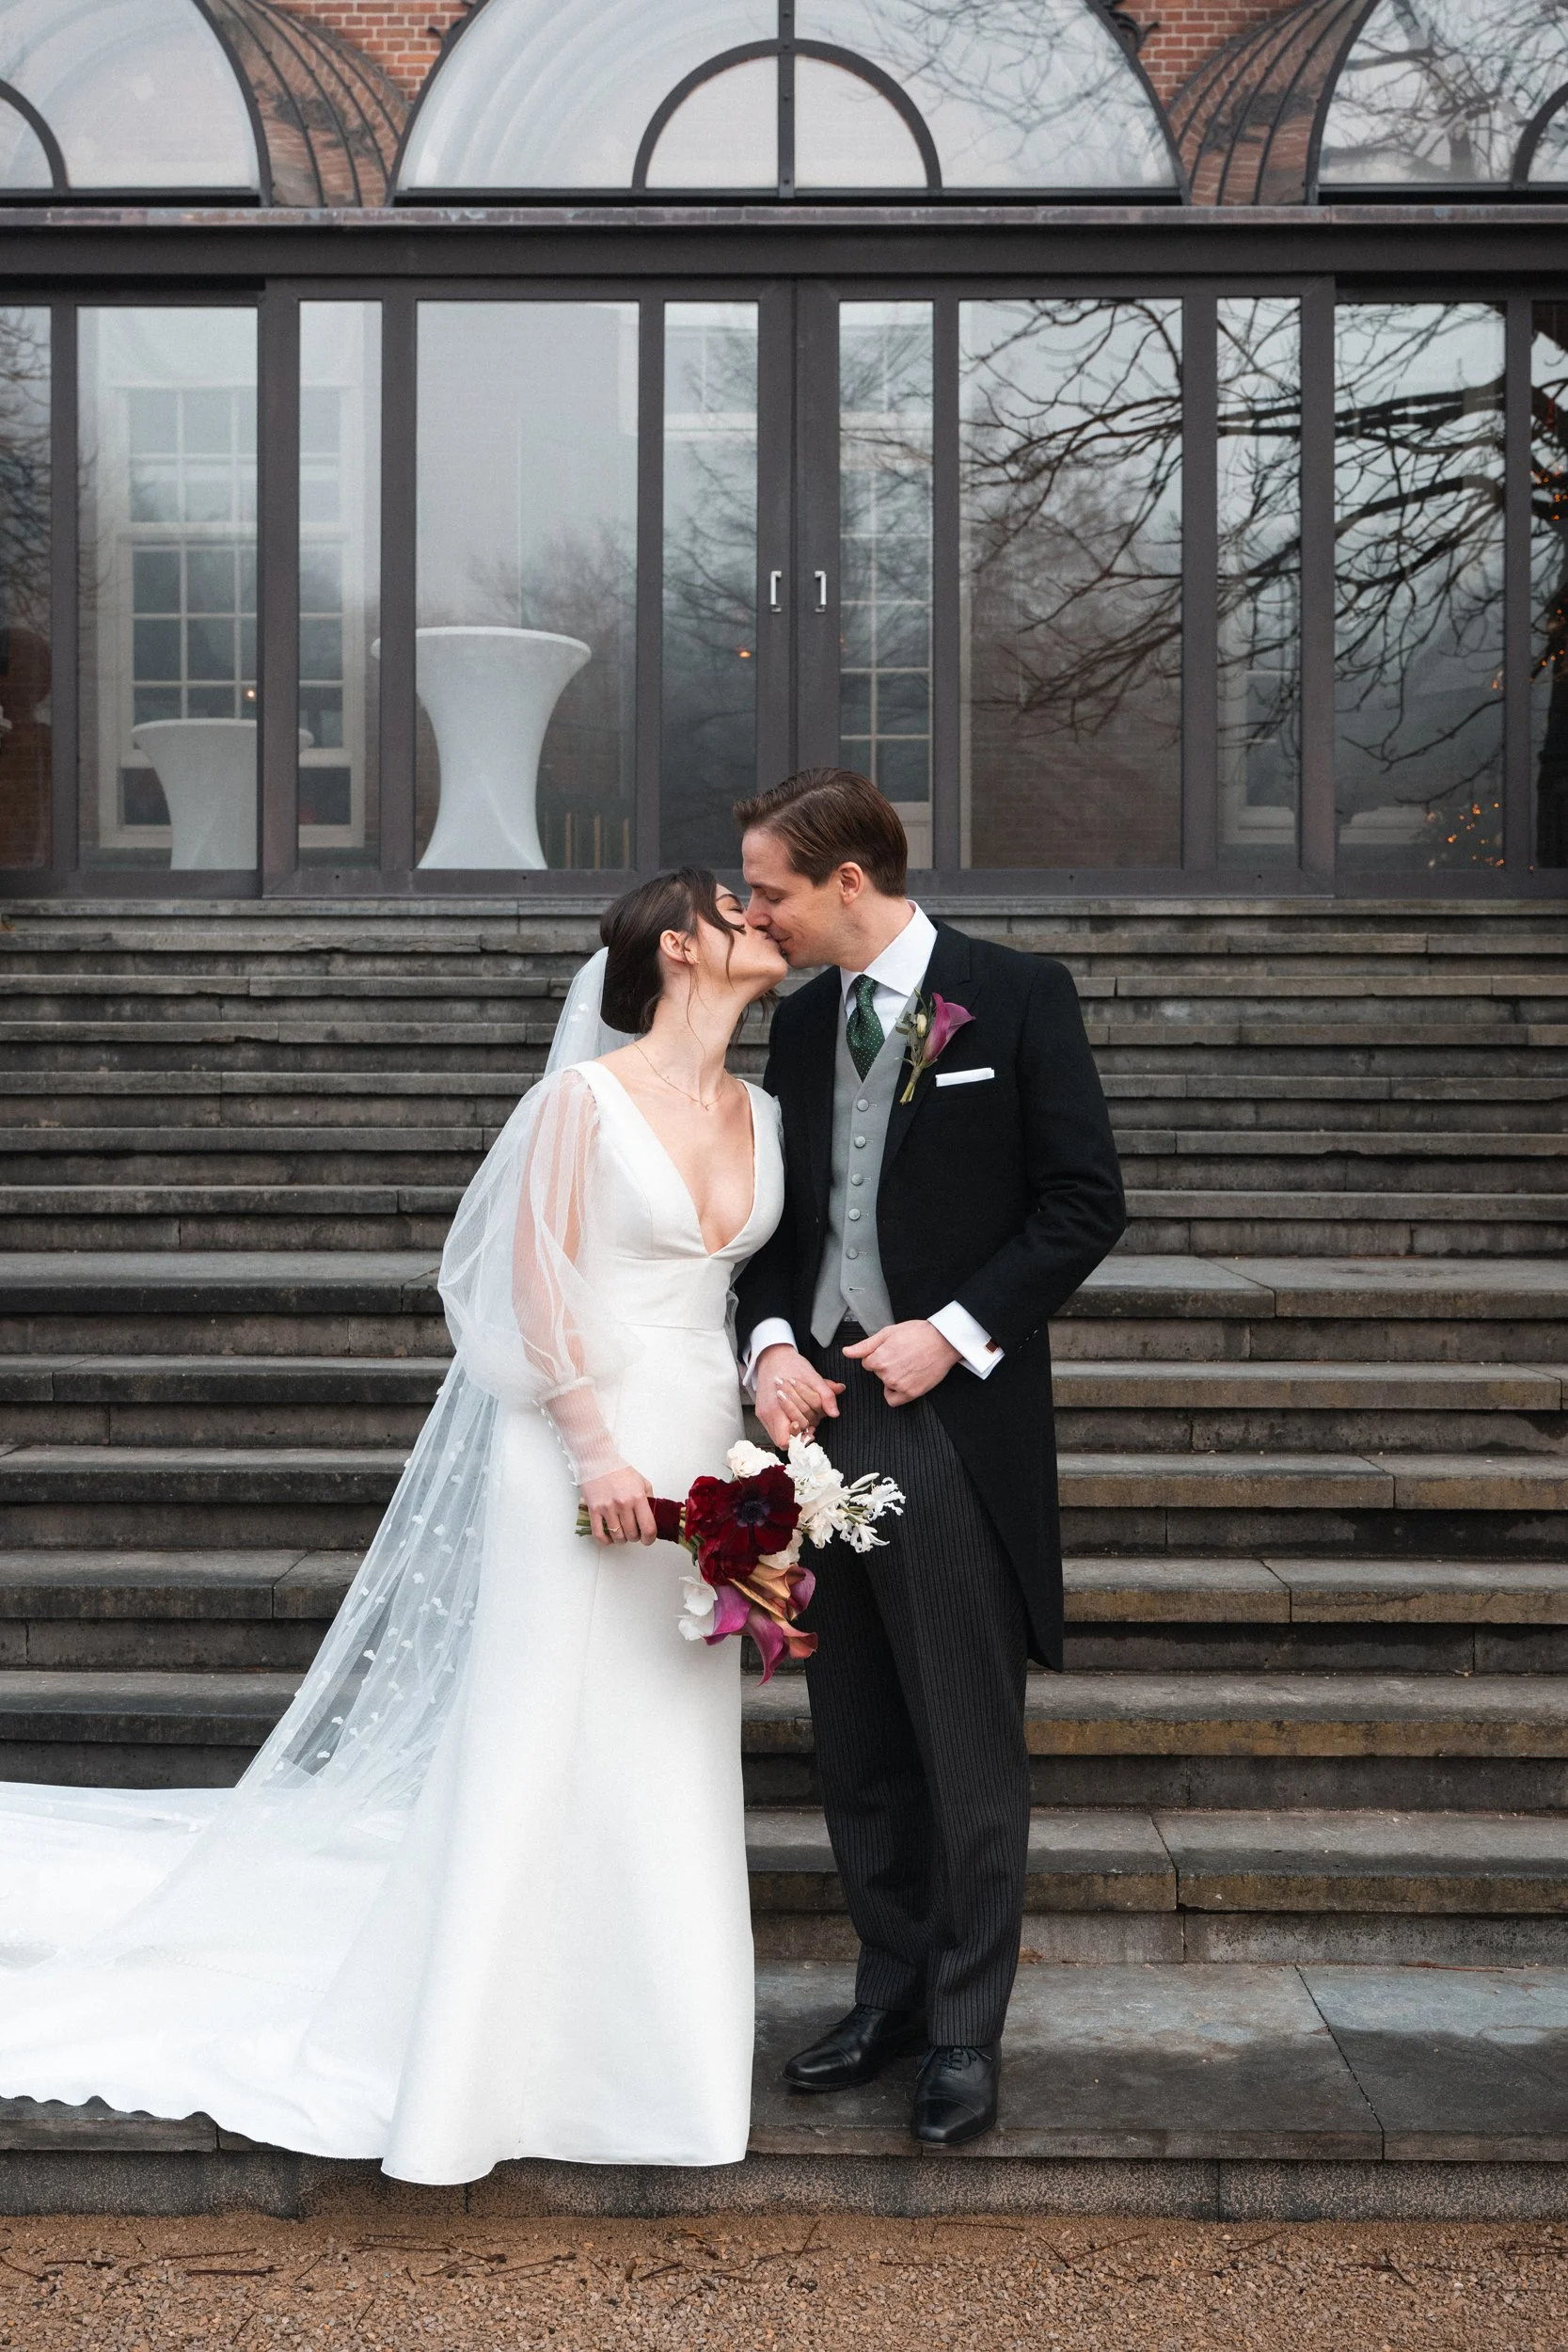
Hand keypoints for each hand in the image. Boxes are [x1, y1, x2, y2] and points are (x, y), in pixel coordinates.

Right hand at [580, 1464, 656, 1545]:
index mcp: (637, 1497)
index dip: (649, 1538)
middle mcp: (623, 1504)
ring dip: (622, 1540)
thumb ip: (649, 1499)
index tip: (648, 1539)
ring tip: (623, 1535)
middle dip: (635, 1537)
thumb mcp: (641, 1481)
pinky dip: (605, 1541)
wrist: (598, 1461)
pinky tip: (609, 1538)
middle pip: (632, 1534)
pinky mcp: (594, 1510)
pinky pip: (599, 1534)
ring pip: (617, 1536)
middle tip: (634, 1533)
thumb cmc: (619, 1470)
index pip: (648, 1527)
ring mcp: (607, 1508)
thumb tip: (653, 1516)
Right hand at [754, 1344, 843, 1449]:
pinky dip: (788, 1425)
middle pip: (789, 1436)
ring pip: (781, 1436)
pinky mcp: (763, 1414)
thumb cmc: (791, 1365)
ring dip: (795, 1429)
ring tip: (805, 1417)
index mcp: (776, 1406)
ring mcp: (763, 1415)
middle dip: (804, 1427)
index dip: (800, 1436)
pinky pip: (776, 1429)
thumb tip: (835, 1413)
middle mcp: (767, 1414)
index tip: (811, 1427)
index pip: (786, 1439)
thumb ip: (825, 1395)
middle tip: (813, 1418)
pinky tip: (796, 1416)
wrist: (774, 1356)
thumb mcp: (812, 1377)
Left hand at [842, 1320, 958, 1406]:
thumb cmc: (917, 1333)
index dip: (879, 1355)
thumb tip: (846, 1352)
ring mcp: (899, 1385)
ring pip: (886, 1384)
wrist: (943, 1341)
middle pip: (877, 1373)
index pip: (868, 1363)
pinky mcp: (911, 1393)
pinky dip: (896, 1393)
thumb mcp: (888, 1333)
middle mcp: (887, 1374)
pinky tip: (905, 1380)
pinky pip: (894, 1400)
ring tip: (908, 1364)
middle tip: (902, 1355)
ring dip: (893, 1377)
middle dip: (886, 1365)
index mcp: (878, 1359)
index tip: (892, 1350)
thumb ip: (864, 1346)